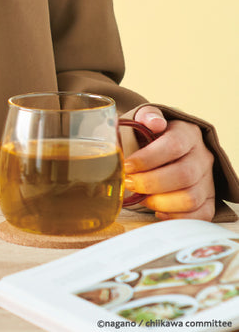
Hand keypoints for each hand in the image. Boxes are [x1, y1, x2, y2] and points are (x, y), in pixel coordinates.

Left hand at [123, 106, 214, 220]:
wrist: (166, 147)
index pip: (173, 146)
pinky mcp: (208, 198)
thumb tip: (153, 122)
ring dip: (160, 202)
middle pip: (183, 175)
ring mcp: (207, 179)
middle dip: (150, 183)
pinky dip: (176, 216)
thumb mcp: (146, 119)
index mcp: (187, 133)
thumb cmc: (151, 136)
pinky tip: (158, 211)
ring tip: (141, 197)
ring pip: (190, 198)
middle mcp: (202, 156)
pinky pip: (200, 214)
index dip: (147, 159)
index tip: (126, 166)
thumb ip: (147, 116)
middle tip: (129, 183)